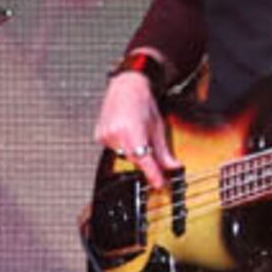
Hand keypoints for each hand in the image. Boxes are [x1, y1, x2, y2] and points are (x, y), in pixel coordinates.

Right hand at [95, 69, 168, 191]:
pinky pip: (115, 149)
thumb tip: (173, 167)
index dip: (152, 174)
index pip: (143, 160)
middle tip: (151, 148)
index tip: (160, 184)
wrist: (126, 87)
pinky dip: (123, 145)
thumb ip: (163, 150)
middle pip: (134, 159)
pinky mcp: (99, 136)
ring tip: (136, 131)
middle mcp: (116, 134)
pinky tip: (125, 131)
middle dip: (145, 159)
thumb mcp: (158, 127)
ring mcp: (105, 135)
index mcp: (132, 131)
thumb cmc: (143, 104)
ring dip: (133, 149)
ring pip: (124, 155)